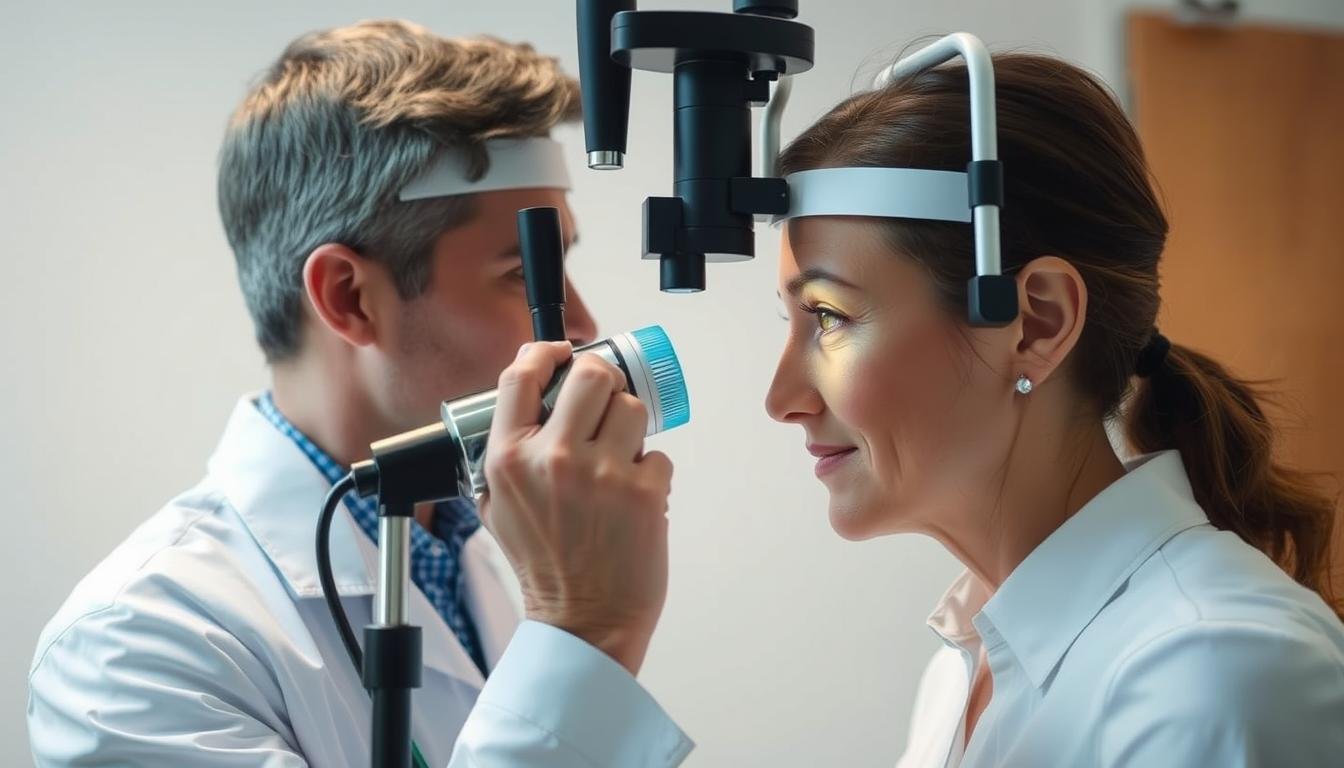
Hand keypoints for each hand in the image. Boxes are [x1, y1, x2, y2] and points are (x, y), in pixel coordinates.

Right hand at [479, 341, 673, 674]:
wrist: (582, 619)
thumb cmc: (545, 564)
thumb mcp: (498, 506)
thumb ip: (506, 453)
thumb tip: (530, 399)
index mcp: (508, 459)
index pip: (521, 375)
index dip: (546, 353)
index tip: (561, 353)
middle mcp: (552, 459)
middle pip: (590, 374)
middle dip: (603, 380)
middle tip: (605, 399)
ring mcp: (601, 474)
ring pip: (631, 408)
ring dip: (631, 429)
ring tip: (619, 461)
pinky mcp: (644, 492)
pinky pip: (658, 454)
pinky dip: (652, 473)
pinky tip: (634, 500)